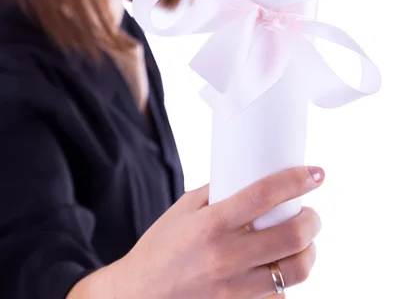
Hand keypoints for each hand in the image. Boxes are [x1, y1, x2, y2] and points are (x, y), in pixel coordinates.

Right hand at [111, 166, 323, 297]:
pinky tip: (279, 266)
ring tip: (303, 241)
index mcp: (211, 224)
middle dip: (312, 220)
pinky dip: (286, 279)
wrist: (139, 296)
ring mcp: (235, 289)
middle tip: (311, 213)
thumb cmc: (160, 247)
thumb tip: (251, 177)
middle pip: (292, 236)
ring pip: (295, 271)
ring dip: (309, 251)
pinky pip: (278, 295)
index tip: (315, 173)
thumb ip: (218, 192)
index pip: (264, 195)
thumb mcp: (184, 209)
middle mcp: (226, 257)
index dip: (296, 181)